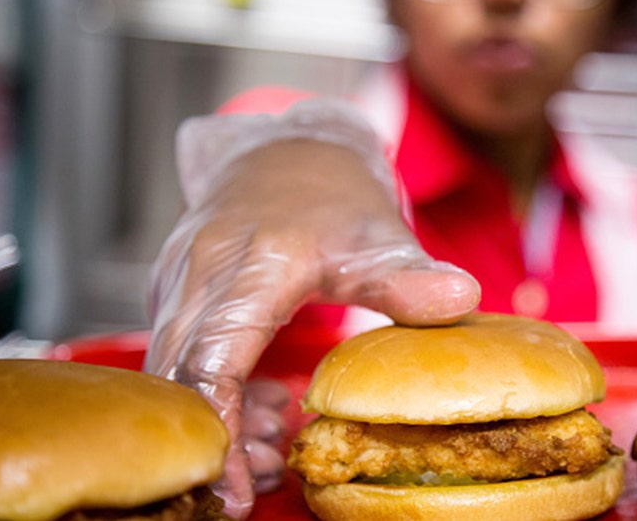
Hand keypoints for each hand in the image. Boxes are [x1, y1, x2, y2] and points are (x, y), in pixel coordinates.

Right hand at [144, 137, 479, 518]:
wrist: (284, 150)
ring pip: (174, 371)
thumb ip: (408, 278)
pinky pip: (181, 354)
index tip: (237, 486)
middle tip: (264, 478)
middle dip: (218, 441)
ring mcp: (178, 280)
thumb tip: (462, 300)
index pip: (214, 360)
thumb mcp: (378, 234)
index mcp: (251, 264)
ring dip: (219, 420)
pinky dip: (216, 392)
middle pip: (182, 378)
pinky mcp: (175, 290)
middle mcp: (199, 272)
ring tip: (275, 445)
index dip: (222, 430)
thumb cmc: (332, 192)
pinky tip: (263, 407)